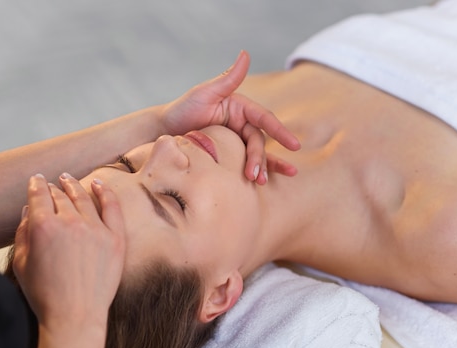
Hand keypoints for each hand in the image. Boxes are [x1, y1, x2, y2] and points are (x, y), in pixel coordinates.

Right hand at [13, 173, 124, 330]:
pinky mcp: (116, 238)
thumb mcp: (22, 263)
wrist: (75, 316)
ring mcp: (96, 229)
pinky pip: (112, 207)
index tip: (37, 180)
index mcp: (43, 227)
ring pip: (84, 198)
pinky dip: (105, 192)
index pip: (39, 196)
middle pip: (60, 196)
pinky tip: (99, 184)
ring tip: (69, 180)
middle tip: (53, 183)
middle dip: (54, 188)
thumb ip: (23, 232)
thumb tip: (28, 209)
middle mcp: (70, 223)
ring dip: (75, 186)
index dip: (37, 185)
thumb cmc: (44, 294)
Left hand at [161, 50, 299, 183]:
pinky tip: (265, 183)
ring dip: (262, 168)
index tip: (293, 144)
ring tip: (259, 182)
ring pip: (256, 154)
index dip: (279, 131)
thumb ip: (228, 79)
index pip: (264, 119)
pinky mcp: (230, 154)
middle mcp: (241, 123)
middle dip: (258, 158)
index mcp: (239, 107)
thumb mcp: (204, 93)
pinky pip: (247, 163)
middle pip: (258, 142)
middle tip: (253, 175)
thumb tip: (246, 54)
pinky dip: (259, 171)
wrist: (164, 132)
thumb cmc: (182, 109)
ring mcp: (236, 140)